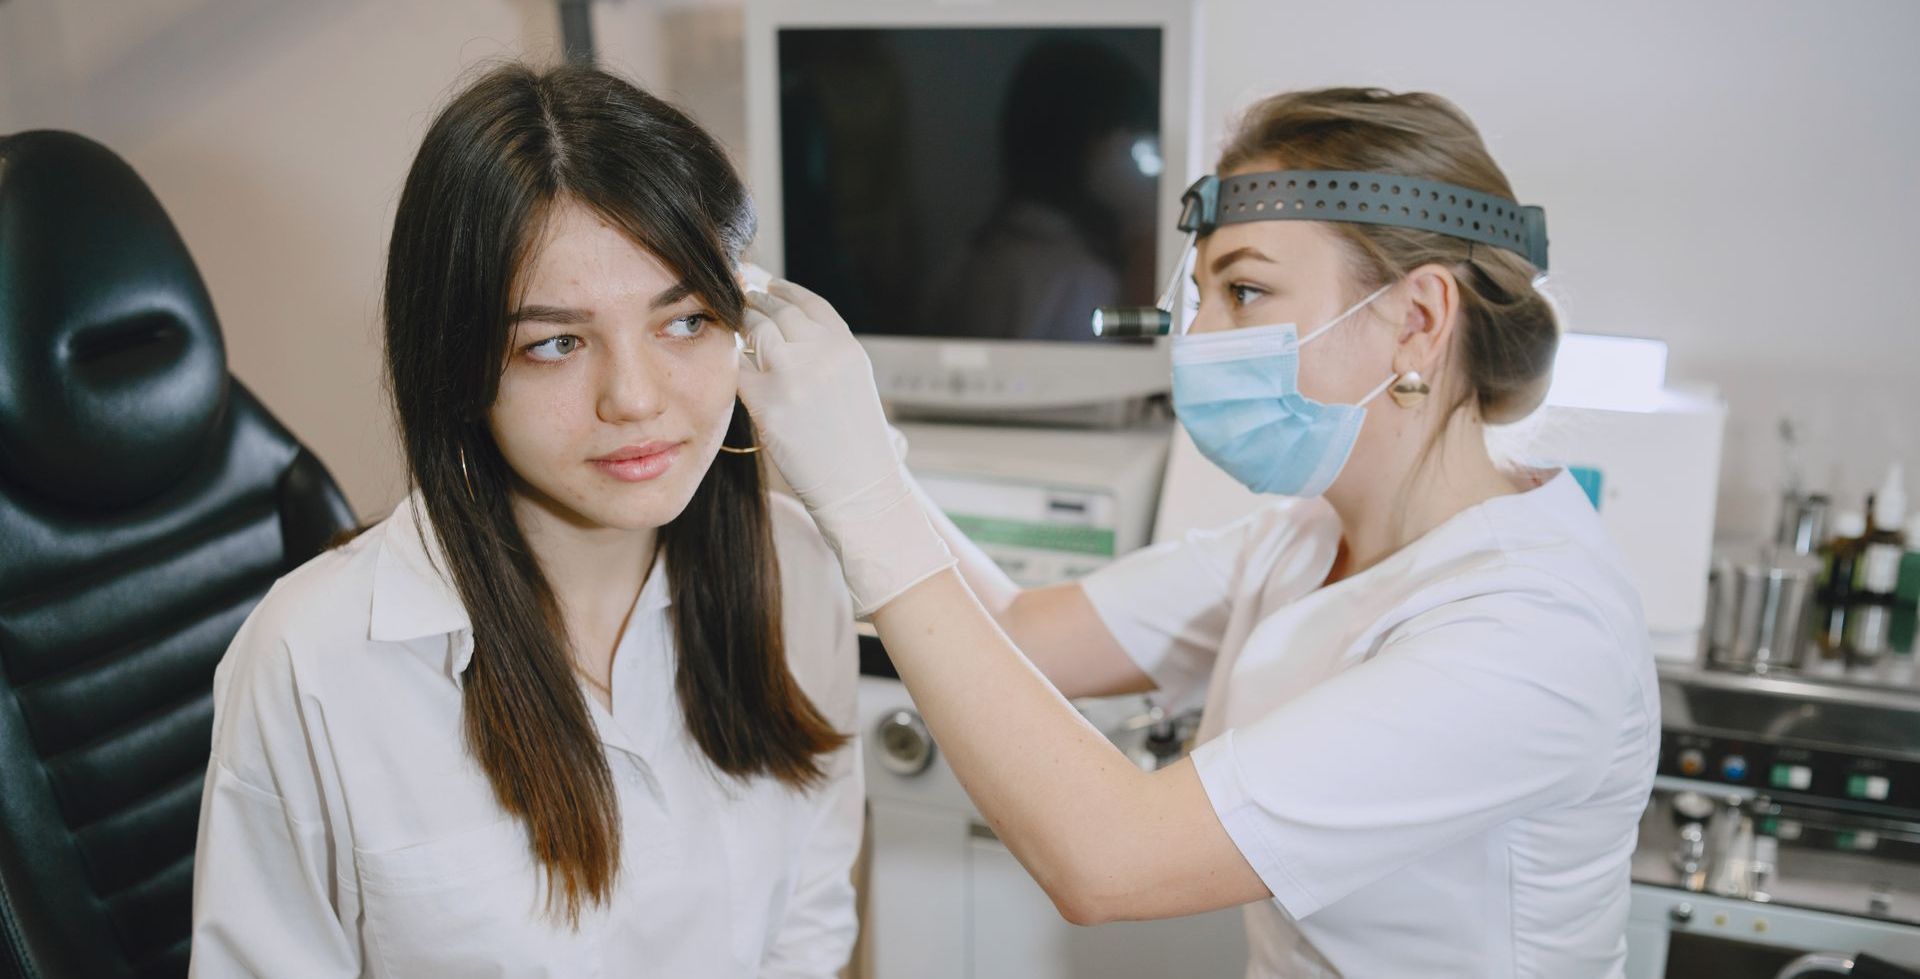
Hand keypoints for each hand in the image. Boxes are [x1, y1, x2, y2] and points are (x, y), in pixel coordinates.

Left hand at [736, 282, 896, 513]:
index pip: (809, 303)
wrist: (859, 485)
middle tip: (740, 301)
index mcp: (847, 349)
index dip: (785, 290)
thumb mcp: (855, 385)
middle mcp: (822, 353)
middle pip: (778, 310)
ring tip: (733, 326)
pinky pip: (737, 368)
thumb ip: (827, 355)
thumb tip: (790, 330)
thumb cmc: (858, 444)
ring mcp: (793, 374)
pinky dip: (732, 363)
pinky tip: (729, 365)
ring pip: (755, 330)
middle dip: (755, 302)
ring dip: (741, 326)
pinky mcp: (767, 401)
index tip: (769, 285)